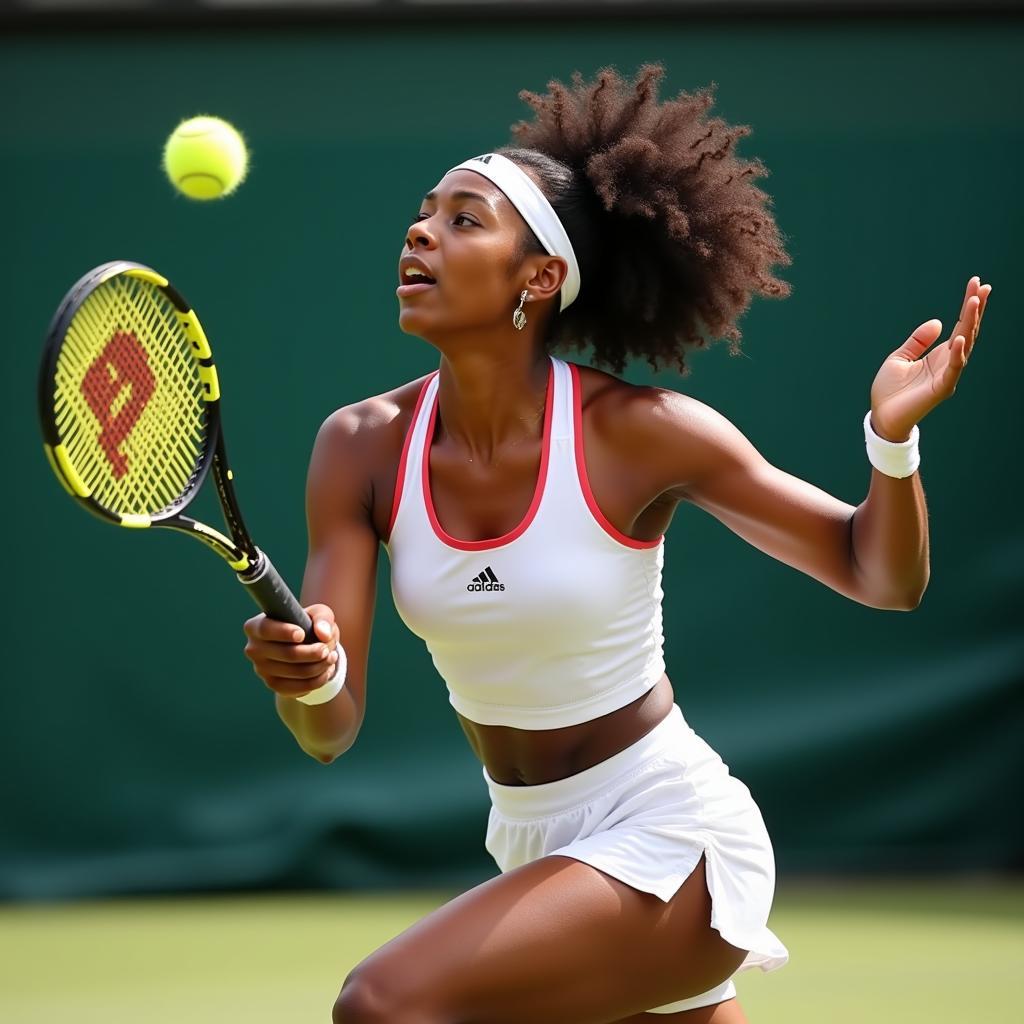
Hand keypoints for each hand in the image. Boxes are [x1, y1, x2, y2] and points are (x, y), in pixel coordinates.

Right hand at [243, 603, 340, 699]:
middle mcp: (254, 649)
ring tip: (332, 657)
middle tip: (327, 649)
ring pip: (295, 672)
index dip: (284, 632)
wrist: (305, 647)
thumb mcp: (318, 613)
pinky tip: (327, 670)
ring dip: (319, 666)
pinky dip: (317, 680)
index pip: (266, 630)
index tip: (302, 634)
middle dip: (312, 652)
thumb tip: (324, 635)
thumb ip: (323, 618)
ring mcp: (262, 669)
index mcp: (256, 626)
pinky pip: (298, 688)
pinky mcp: (273, 685)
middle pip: (286, 653)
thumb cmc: (308, 624)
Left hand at [869, 276, 991, 440]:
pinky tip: (958, 337)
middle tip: (981, 286)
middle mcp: (947, 363)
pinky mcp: (940, 389)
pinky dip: (956, 354)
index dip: (968, 306)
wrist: (881, 416)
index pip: (959, 325)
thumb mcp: (899, 358)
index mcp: (939, 355)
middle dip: (975, 309)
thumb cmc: (890, 390)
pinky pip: (953, 369)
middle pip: (966, 331)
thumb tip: (938, 322)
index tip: (976, 283)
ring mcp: (946, 375)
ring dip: (970, 324)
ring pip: (963, 346)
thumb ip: (918, 341)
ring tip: (974, 302)